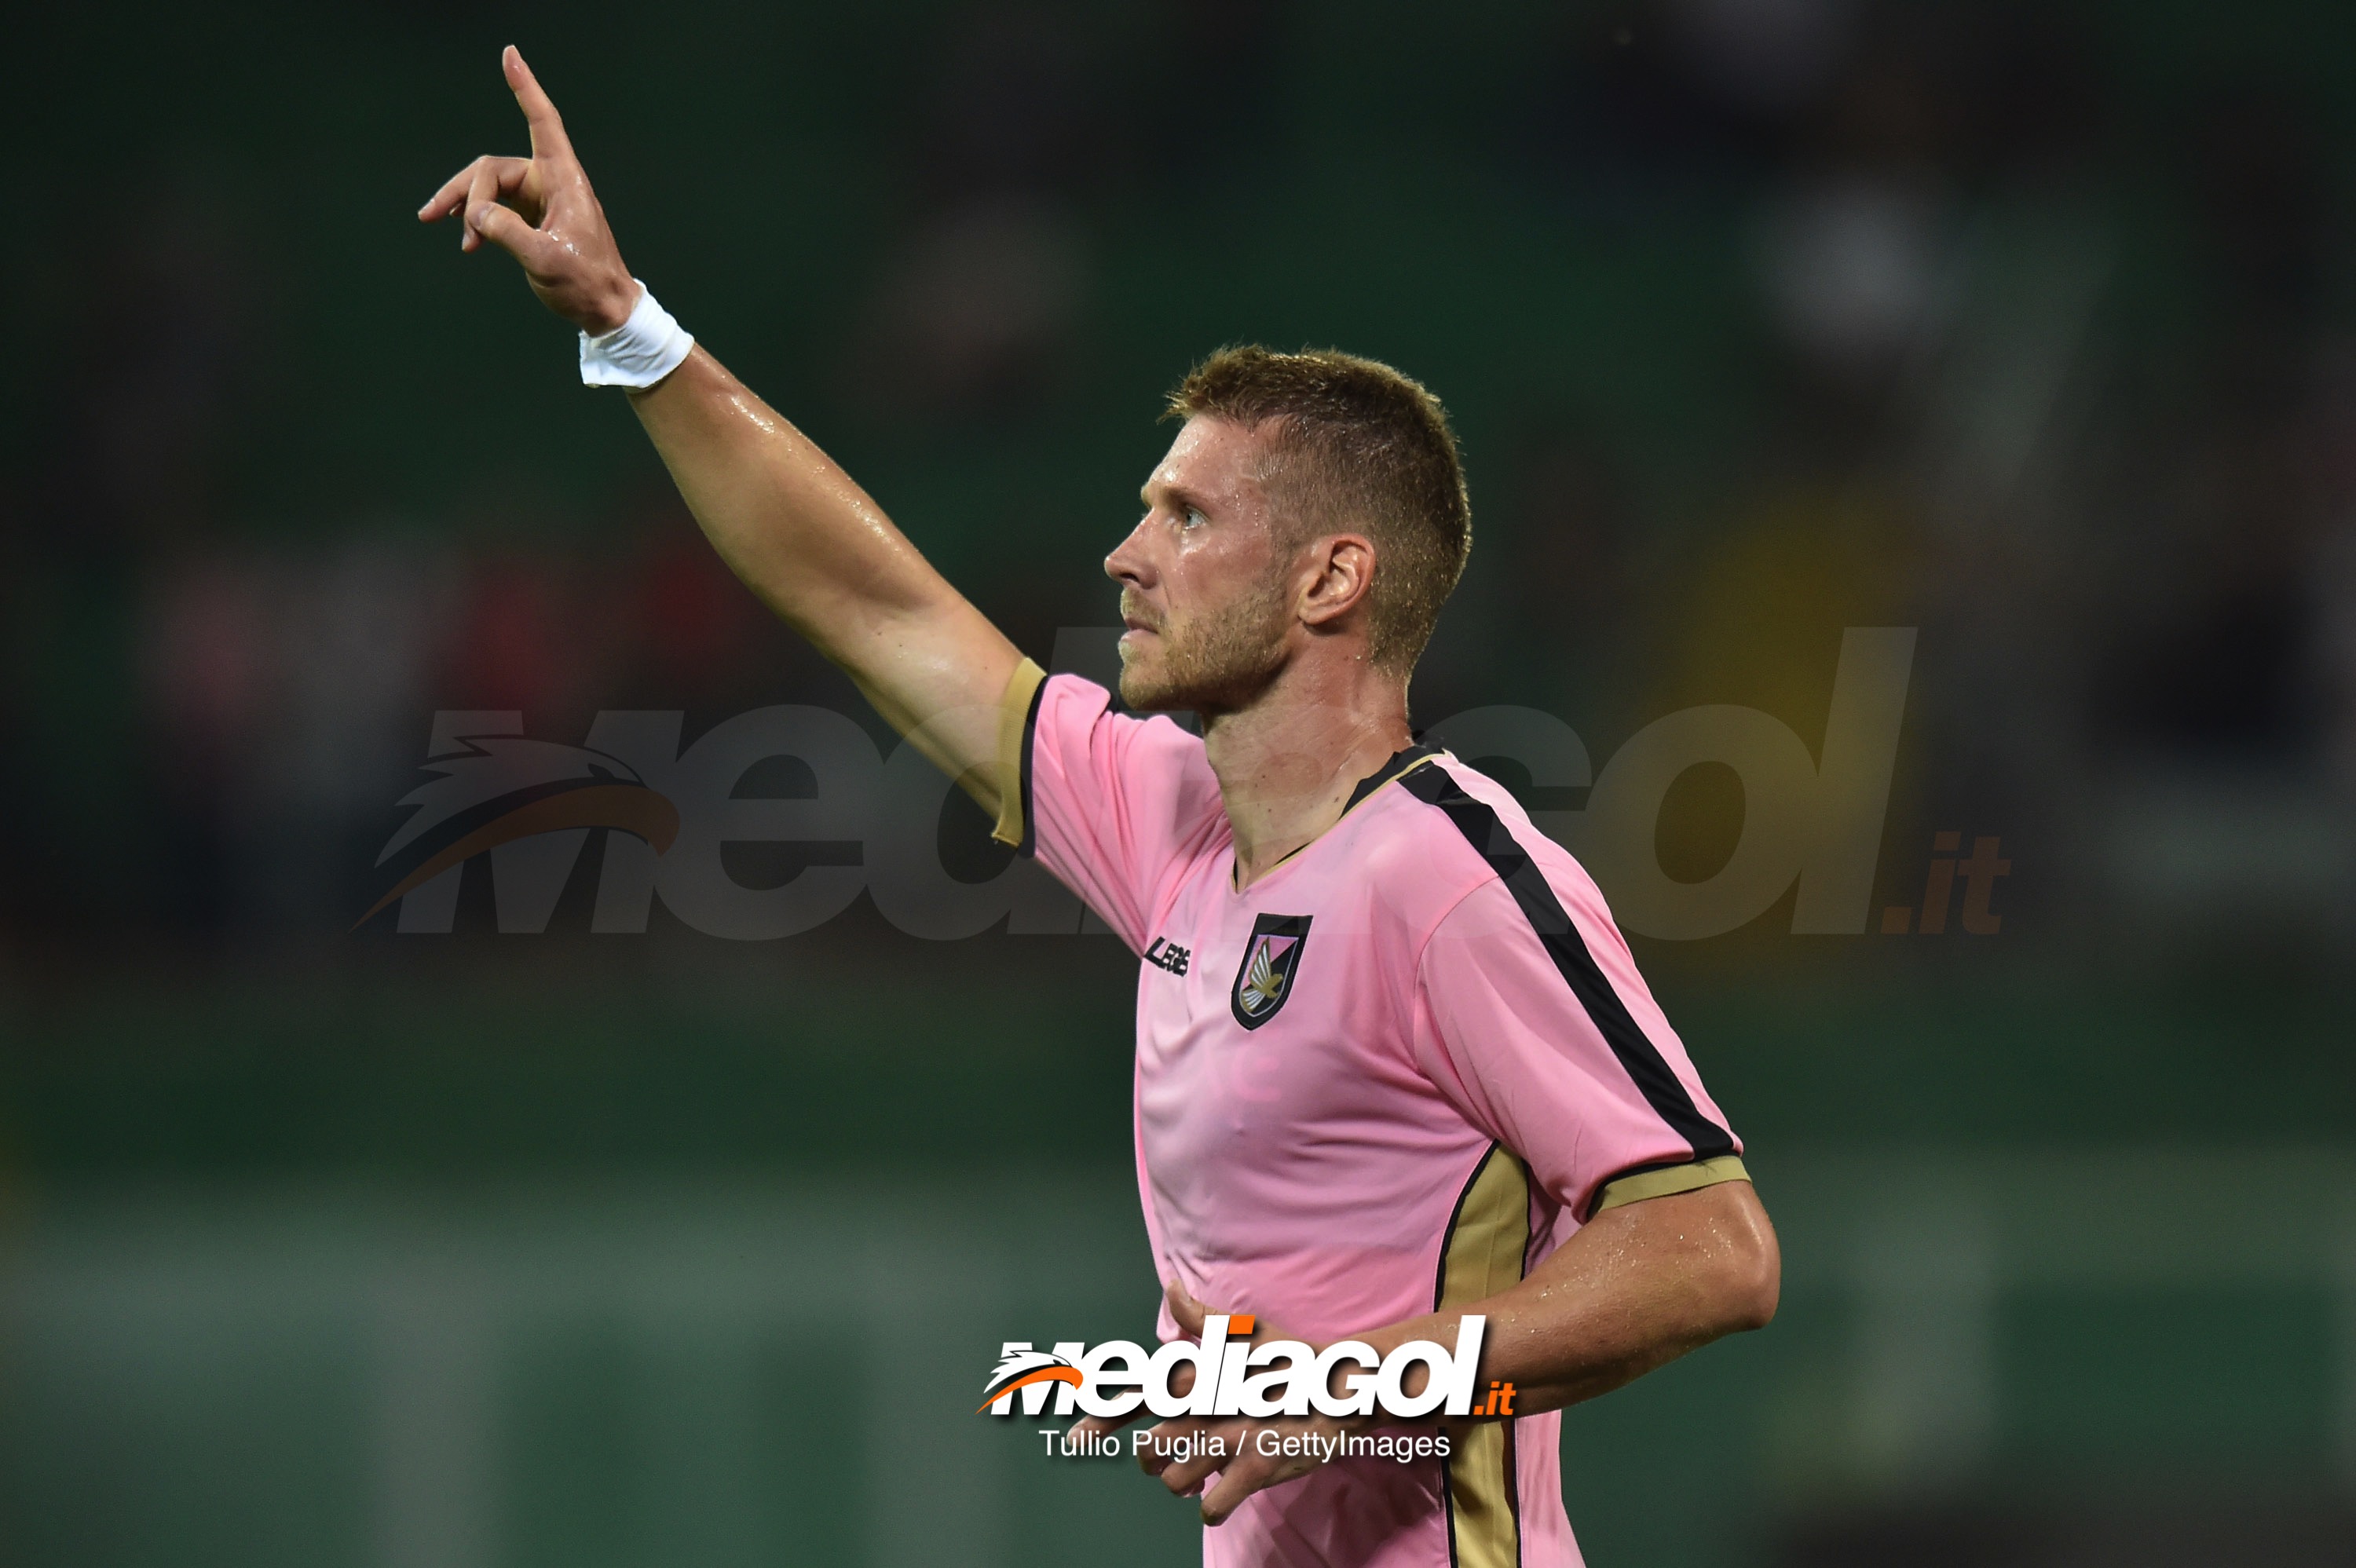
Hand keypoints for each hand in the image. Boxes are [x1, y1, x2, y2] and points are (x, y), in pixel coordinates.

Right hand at [418, 46, 638, 333]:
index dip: (526, 88)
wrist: (605, 310)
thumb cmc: (586, 283)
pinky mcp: (532, 219)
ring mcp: (540, 200)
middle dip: (466, 190)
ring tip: (445, 229)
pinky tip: (467, 243)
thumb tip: (474, 214)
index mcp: (564, 180)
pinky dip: (477, 222)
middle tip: (446, 220)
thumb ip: (507, 233)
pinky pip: (495, 209)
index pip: (542, 122)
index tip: (510, 55)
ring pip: (489, 188)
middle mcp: (551, 183)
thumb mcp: (545, 260)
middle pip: (494, 168)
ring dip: (465, 207)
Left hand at [1118, 1282, 1363, 1525]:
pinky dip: (1211, 1507)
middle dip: (1152, 1459)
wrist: (1342, 1386)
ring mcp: (1230, 1439)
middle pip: (1148, 1450)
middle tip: (1167, 1457)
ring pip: (1175, 1482)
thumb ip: (1200, 1317)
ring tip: (1199, 1473)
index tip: (1075, 1439)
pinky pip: (1211, 1506)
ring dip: (1182, 1484)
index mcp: (1199, 1374)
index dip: (1100, 1417)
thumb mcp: (1245, 1330)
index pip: (1138, 1395)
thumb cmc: (1290, 1358)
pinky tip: (1220, 1495)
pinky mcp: (1255, 1467)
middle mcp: (1207, 1406)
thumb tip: (1172, 1287)